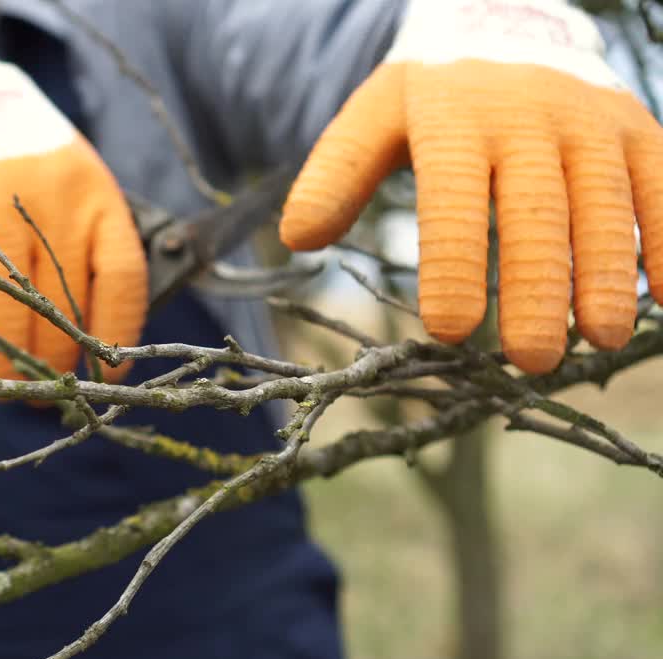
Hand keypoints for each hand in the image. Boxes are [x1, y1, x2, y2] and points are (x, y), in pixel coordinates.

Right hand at [0, 37, 146, 382]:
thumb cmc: (24, 169)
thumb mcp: (64, 202)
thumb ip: (74, 279)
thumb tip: (93, 373)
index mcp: (97, 196)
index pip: (123, 279)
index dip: (117, 337)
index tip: (108, 374)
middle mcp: (50, 200)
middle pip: (58, 313)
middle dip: (48, 371)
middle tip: (37, 396)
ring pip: (3, 317)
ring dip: (0, 370)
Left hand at [280, 0, 662, 373]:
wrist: (505, 22)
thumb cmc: (430, 95)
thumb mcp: (372, 120)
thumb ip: (335, 175)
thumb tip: (296, 236)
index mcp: (456, 119)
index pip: (452, 198)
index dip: (452, 264)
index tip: (449, 330)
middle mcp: (529, 117)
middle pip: (534, 211)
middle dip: (534, 286)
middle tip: (529, 359)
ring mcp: (590, 123)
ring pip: (604, 203)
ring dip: (604, 273)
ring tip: (598, 338)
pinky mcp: (637, 130)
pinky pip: (661, 185)